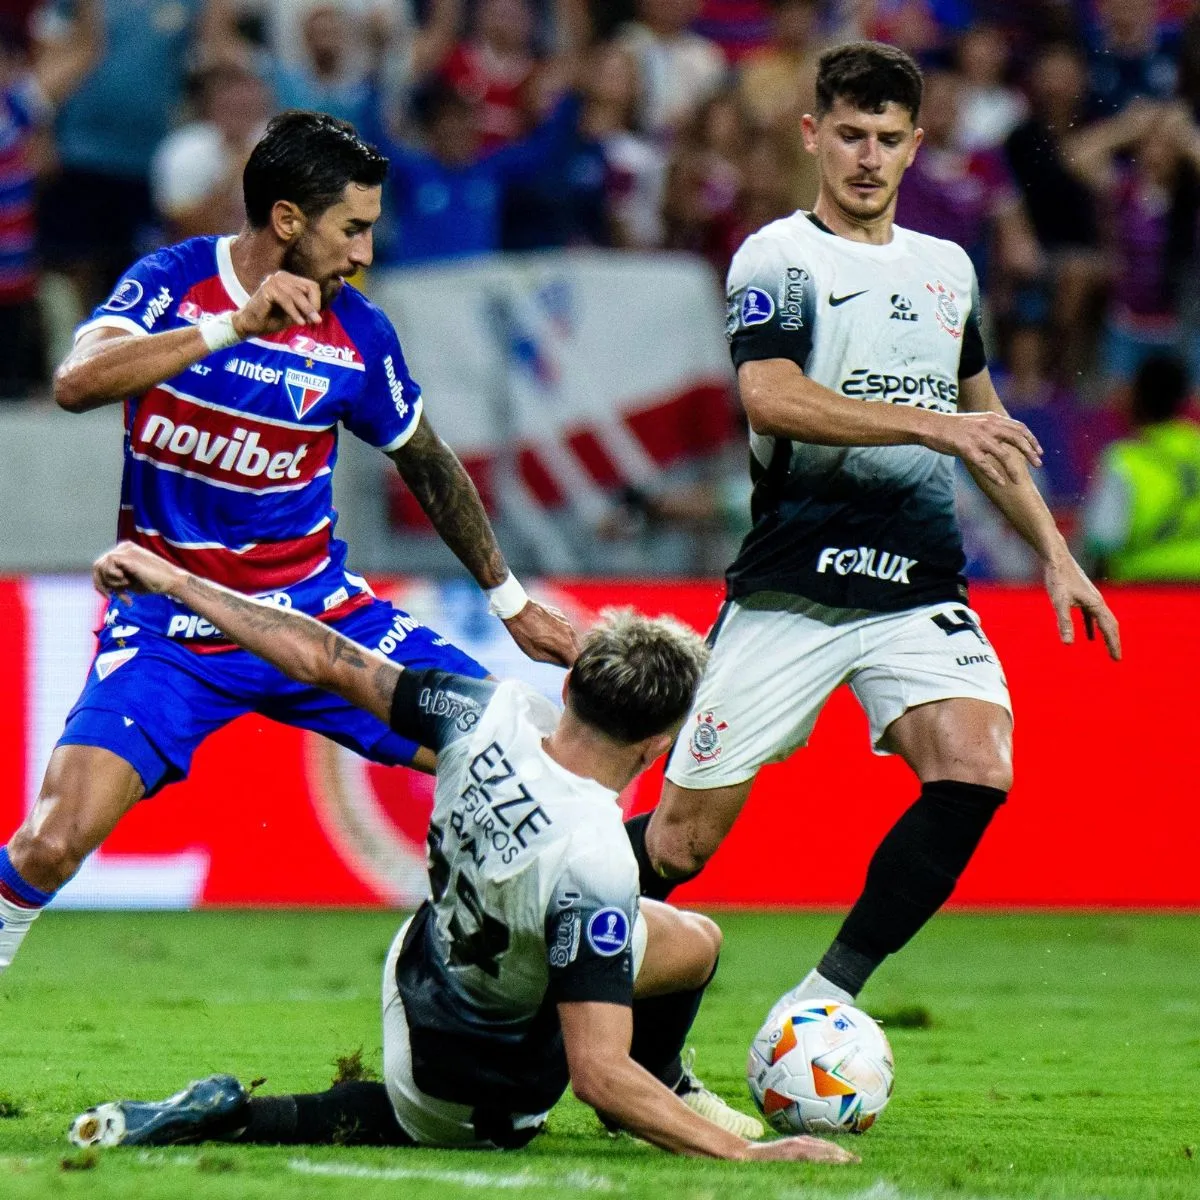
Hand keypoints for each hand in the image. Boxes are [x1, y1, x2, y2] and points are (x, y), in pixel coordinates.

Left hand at [93, 541, 185, 598]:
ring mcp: (124, 550)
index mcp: (124, 551)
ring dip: (111, 582)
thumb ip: (116, 580)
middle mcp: (123, 547)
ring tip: (126, 586)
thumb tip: (102, 586)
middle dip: (102, 584)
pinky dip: (114, 577)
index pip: (101, 565)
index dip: (101, 583)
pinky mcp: (126, 555)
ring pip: (101, 566)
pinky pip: (108, 566)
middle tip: (114, 595)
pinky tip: (127, 580)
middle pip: (98, 566)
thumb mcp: (129, 582)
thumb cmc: (153, 583)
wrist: (170, 581)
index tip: (111, 596)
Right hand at [232, 271, 321, 337]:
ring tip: (311, 323)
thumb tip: (320, 311)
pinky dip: (294, 312)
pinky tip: (300, 323)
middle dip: (313, 306)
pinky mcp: (267, 288)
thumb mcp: (294, 313)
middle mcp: (281, 276)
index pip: (311, 286)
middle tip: (316, 321)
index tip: (316, 317)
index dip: (316, 301)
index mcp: (288, 279)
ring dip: (306, 310)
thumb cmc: (271, 319)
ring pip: (297, 295)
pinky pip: (286, 300)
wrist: (250, 325)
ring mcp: (273, 280)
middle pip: (307, 288)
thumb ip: (305, 309)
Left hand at [502, 600, 580, 666]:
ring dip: (567, 646)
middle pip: (578, 651)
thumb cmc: (524, 633)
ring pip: (573, 640)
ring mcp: (568, 623)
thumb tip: (564, 665)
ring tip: (552, 647)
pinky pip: (568, 630)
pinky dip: (563, 635)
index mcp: (565, 645)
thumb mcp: (535, 654)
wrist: (519, 609)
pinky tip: (550, 635)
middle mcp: (571, 633)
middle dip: (571, 657)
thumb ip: (554, 661)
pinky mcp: (563, 616)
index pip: (577, 662)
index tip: (567, 672)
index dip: (573, 669)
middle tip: (559, 661)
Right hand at [744, 1135, 859, 1163]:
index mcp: (799, 1141)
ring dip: (836, 1155)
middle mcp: (799, 1142)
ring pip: (820, 1150)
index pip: (823, 1145)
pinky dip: (821, 1157)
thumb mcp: (783, 1151)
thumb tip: (810, 1157)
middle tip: (858, 1160)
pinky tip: (830, 1161)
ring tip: (849, 1161)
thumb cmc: (764, 1156)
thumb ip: (796, 1150)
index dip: (838, 1150)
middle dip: (842, 1154)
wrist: (748, 1155)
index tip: (852, 1157)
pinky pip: (809, 1155)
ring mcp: (795, 1147)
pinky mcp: (790, 1152)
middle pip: (825, 1147)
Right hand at [923, 411, 1042, 485]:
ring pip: (1003, 455)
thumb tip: (1003, 433)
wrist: (930, 425)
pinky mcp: (966, 449)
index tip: (1039, 452)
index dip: (1031, 440)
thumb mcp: (975, 421)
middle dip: (1030, 453)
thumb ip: (990, 426)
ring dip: (1014, 469)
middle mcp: (988, 426)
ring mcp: (978, 438)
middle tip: (1038, 465)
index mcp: (992, 419)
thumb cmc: (951, 426)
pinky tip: (1001, 483)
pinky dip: (994, 475)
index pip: (1019, 428)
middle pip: (1017, 439)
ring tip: (1019, 480)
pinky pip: (984, 464)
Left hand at [1043, 553, 1120, 660]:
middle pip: (1110, 625)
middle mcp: (1098, 601)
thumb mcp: (1059, 602)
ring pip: (1103, 620)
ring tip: (1109, 648)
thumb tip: (1068, 644)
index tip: (1117, 659)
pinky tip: (1090, 636)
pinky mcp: (1083, 595)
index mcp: (1096, 604)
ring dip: (1106, 635)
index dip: (1112, 645)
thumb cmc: (1058, 578)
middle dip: (1114, 642)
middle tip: (1116, 658)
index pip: (1108, 629)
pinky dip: (1093, 627)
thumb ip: (1064, 622)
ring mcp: (1091, 598)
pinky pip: (1092, 616)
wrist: (1056, 558)